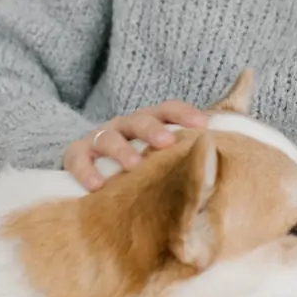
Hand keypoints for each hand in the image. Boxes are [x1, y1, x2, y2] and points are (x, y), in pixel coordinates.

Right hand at [63, 100, 209, 191]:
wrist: (89, 166)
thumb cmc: (137, 163)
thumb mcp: (158, 155)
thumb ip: (186, 154)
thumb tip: (220, 158)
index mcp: (148, 122)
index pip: (168, 110)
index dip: (185, 114)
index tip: (203, 124)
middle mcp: (124, 126)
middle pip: (140, 121)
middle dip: (154, 130)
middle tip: (167, 142)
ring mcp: (99, 137)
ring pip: (109, 138)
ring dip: (122, 151)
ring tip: (133, 167)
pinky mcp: (77, 153)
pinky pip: (79, 159)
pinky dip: (86, 171)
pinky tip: (97, 186)